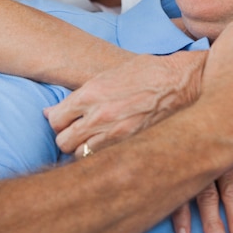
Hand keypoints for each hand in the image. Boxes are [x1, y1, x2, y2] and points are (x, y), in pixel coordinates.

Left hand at [45, 51, 206, 156]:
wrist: (181, 81)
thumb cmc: (147, 72)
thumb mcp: (110, 75)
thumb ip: (81, 94)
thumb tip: (52, 111)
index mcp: (91, 93)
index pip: (55, 120)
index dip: (58, 121)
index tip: (66, 120)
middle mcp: (99, 116)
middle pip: (62, 142)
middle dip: (66, 137)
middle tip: (77, 131)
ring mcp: (115, 134)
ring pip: (79, 156)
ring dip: (82, 150)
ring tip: (93, 141)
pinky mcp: (131, 145)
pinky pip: (102, 160)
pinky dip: (100, 157)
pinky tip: (108, 149)